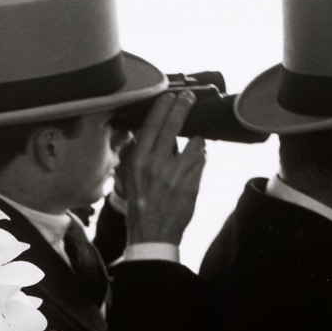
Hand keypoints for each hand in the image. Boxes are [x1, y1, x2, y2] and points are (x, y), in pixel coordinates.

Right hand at [119, 91, 206, 245]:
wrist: (151, 234)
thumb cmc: (140, 206)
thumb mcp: (130, 177)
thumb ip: (137, 153)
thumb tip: (144, 132)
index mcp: (138, 162)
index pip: (152, 125)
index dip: (163, 107)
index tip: (170, 96)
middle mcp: (157, 165)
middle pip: (173, 125)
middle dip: (183, 107)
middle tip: (188, 98)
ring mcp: (176, 174)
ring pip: (195, 142)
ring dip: (195, 141)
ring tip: (192, 145)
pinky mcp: (192, 184)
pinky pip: (202, 160)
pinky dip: (200, 157)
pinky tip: (195, 161)